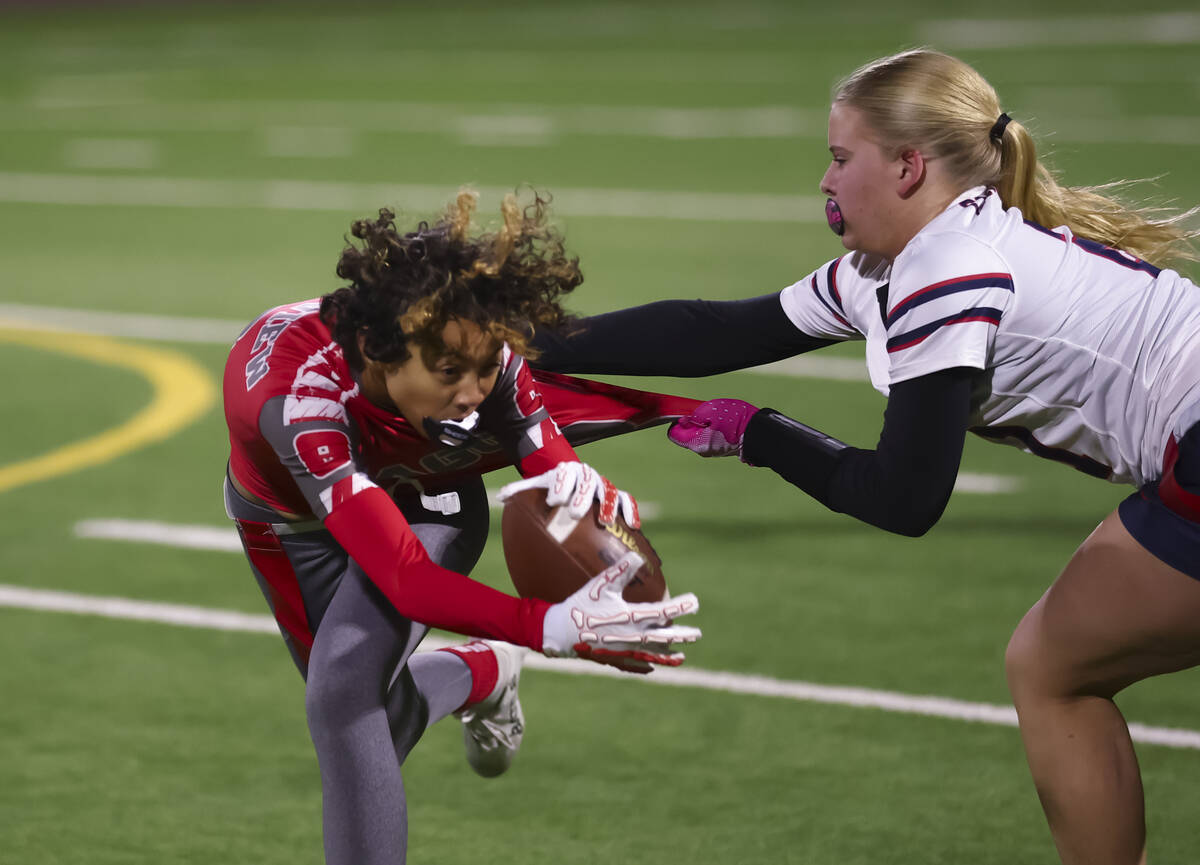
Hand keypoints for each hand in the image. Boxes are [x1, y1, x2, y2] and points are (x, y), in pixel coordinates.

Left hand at [497, 461, 639, 527]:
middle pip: (586, 484)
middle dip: (581, 498)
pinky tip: (632, 526)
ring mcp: (602, 485)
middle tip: (574, 514)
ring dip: (608, 505)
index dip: (559, 486)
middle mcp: (586, 475)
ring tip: (606, 521)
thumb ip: (520, 491)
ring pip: (609, 491)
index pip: (563, 475)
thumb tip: (500, 497)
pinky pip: (627, 500)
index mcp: (565, 471)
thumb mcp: (536, 485)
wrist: (573, 477)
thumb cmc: (552, 486)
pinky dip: (630, 510)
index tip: (553, 501)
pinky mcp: (616, 495)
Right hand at [541, 552, 700, 673]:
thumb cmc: (582, 605)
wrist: (560, 632)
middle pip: (665, 636)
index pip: (664, 611)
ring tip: (682, 657)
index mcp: (632, 616)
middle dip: (682, 635)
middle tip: (698, 634)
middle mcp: (633, 636)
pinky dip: (646, 665)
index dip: (681, 606)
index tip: (695, 602)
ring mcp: (625, 651)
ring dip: (669, 655)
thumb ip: (621, 570)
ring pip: (653, 654)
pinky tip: (653, 667)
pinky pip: (635, 665)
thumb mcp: (601, 584)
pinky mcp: (614, 660)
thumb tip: (638, 556)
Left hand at [667, 398, 758, 457]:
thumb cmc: (736, 421)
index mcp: (696, 444)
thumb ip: (692, 417)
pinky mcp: (721, 449)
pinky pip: (710, 438)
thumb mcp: (710, 410)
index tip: (686, 415)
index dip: (677, 422)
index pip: (674, 434)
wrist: (759, 432)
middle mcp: (702, 451)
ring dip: (704, 425)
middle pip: (686, 435)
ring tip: (718, 418)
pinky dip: (713, 429)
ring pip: (699, 436)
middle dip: (692, 423)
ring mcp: (712, 451)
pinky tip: (724, 423)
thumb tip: (683, 421)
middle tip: (706, 414)